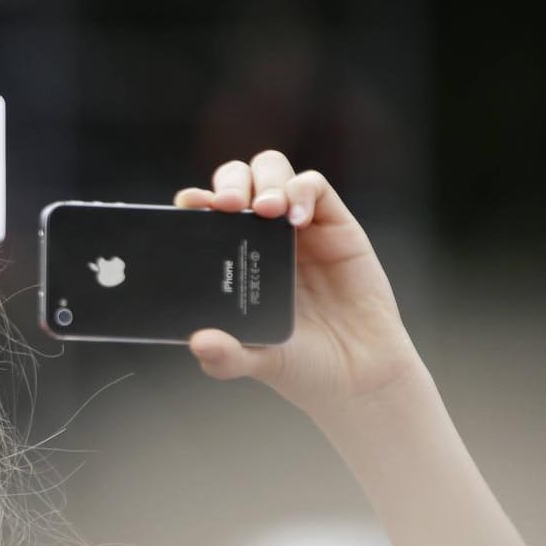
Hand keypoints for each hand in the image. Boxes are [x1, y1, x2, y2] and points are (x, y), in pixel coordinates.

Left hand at [178, 151, 425, 418]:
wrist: (357, 373)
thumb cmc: (301, 363)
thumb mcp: (256, 362)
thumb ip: (225, 357)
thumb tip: (198, 342)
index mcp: (232, 258)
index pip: (205, 214)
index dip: (194, 201)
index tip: (188, 205)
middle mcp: (260, 236)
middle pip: (237, 181)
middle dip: (228, 183)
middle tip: (227, 206)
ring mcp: (298, 227)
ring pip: (272, 171)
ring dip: (264, 181)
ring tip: (266, 210)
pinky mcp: (334, 224)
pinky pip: (314, 186)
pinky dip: (302, 191)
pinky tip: (298, 220)